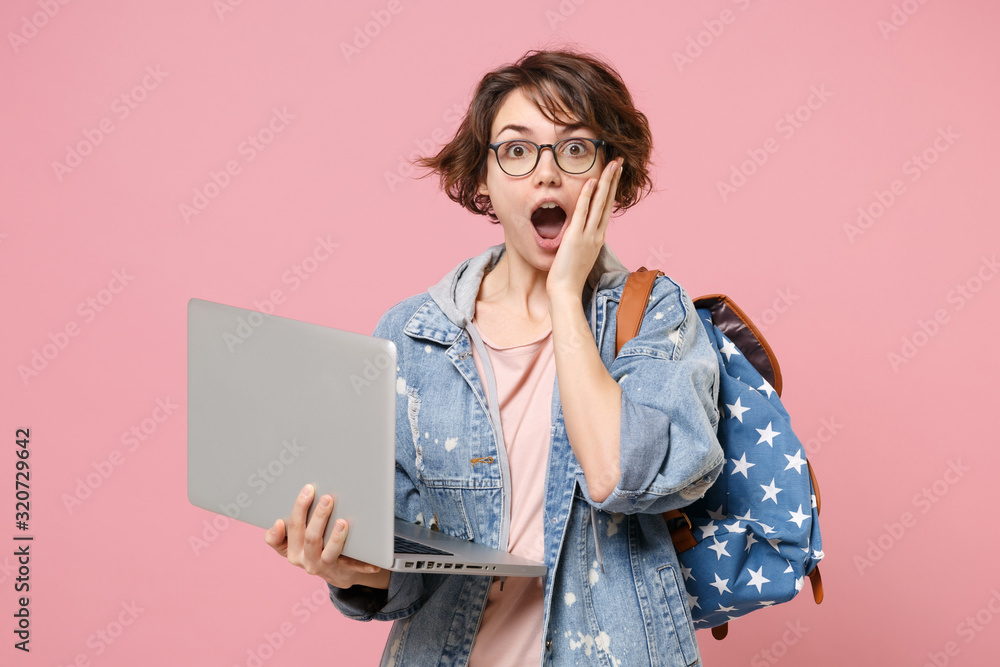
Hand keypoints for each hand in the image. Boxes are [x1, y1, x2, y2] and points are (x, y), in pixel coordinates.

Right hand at [264, 484, 388, 589]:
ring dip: (336, 538)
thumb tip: (277, 523)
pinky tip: (373, 563)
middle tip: (327, 498)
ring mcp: (324, 567)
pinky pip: (354, 567)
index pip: (289, 529)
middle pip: (310, 537)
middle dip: (319, 516)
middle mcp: (305, 560)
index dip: (296, 512)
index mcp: (291, 550)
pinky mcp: (342, 571)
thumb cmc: (313, 548)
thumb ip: (284, 532)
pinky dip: (364, 565)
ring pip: (329, 552)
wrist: (335, 573)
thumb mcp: (293, 542)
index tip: (306, 493)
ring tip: (342, 523)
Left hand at [546, 157, 623, 298]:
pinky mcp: (575, 237)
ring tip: (612, 164)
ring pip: (600, 204)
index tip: (614, 175)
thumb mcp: (579, 255)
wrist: (566, 292)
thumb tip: (579, 233)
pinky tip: (591, 182)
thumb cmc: (569, 277)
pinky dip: (587, 197)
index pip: (606, 209)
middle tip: (619, 161)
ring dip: (606, 182)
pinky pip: (582, 213)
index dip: (611, 190)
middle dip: (614, 180)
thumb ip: (581, 241)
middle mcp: (597, 234)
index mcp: (597, 238)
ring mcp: (588, 235)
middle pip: (608, 202)